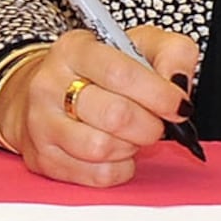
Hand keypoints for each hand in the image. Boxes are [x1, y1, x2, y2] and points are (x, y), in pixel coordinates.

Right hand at [0, 25, 200, 188]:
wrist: (49, 94)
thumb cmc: (102, 71)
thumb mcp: (141, 45)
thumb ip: (173, 53)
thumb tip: (179, 84)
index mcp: (74, 49)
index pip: (120, 73)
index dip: (159, 94)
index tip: (179, 106)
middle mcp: (49, 84)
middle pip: (115, 116)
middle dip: (150, 126)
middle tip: (155, 123)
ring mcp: (42, 124)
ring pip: (102, 148)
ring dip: (131, 147)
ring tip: (132, 135)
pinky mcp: (44, 158)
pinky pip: (97, 175)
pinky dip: (120, 168)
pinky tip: (117, 152)